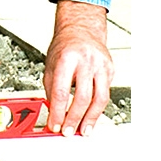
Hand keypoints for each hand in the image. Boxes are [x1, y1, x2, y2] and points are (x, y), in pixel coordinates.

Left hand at [43, 0, 113, 136]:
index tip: (54, 124)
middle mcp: (85, 60)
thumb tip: (52, 110)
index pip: (61, 91)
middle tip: (68, 131)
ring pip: (99, 99)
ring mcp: (100, 64)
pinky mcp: (110, 69)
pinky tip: (91, 115)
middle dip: (74, 118)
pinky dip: (98, 107)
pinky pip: (105, 93)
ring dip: (91, 119)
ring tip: (84, 130)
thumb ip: (50, 86)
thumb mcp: (50, 63)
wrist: (81, 29)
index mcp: (66, 57)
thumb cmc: (65, 45)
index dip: (57, 112)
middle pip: (82, 97)